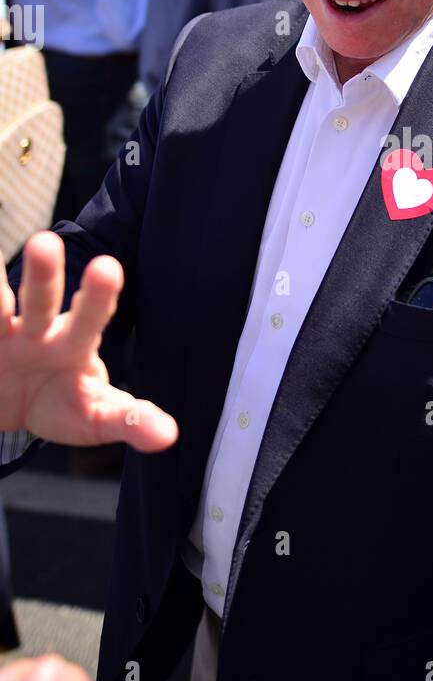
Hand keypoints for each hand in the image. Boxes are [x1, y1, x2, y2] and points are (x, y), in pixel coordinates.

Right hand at [0, 231, 176, 451]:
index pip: (89, 318)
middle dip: (43, 275)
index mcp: (74, 344)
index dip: (98, 296)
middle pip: (40, 300)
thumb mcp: (95, 419)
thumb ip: (130, 421)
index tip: (107, 268)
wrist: (11, 406)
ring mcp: (1, 334)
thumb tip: (168, 436)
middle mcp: (37, 330)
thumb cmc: (63, 405)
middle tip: (44, 243)